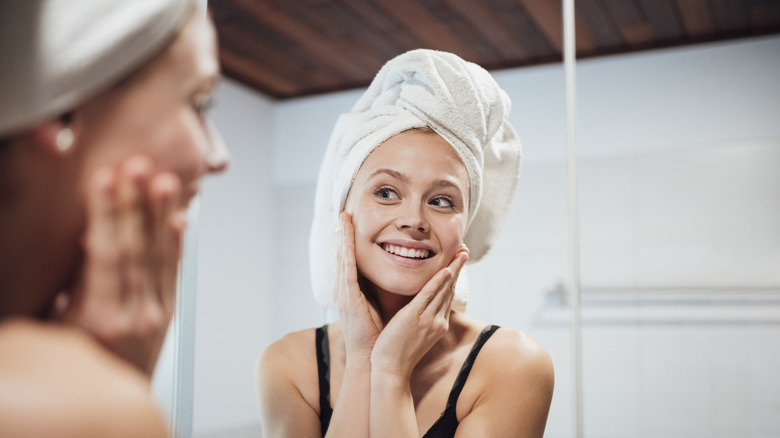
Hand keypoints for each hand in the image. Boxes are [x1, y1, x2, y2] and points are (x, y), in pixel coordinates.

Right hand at [55, 155, 185, 375]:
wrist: (112, 397)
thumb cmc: (77, 362)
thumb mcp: (59, 326)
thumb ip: (75, 285)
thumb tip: (89, 241)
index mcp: (100, 318)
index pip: (106, 254)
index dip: (107, 214)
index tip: (105, 180)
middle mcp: (135, 314)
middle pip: (136, 248)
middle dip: (137, 203)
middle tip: (137, 166)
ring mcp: (157, 314)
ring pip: (160, 255)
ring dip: (161, 214)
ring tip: (165, 181)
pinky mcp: (170, 312)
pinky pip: (174, 271)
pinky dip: (177, 243)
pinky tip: (181, 219)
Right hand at [335, 212, 382, 363]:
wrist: (370, 357)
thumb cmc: (376, 334)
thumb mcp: (375, 306)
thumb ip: (376, 290)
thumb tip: (387, 275)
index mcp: (350, 292)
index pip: (349, 260)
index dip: (348, 241)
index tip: (350, 223)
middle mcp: (343, 290)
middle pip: (342, 255)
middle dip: (343, 234)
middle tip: (344, 214)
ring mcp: (343, 294)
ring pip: (342, 258)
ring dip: (343, 238)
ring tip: (344, 219)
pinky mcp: (348, 299)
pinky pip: (347, 271)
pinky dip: (347, 253)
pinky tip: (347, 240)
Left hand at [370, 245, 468, 379]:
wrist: (391, 371)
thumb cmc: (397, 354)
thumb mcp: (415, 335)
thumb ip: (420, 319)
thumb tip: (418, 308)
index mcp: (438, 324)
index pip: (447, 296)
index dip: (454, 277)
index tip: (458, 262)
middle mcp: (437, 320)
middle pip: (450, 289)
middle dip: (458, 268)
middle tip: (465, 250)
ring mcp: (427, 319)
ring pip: (443, 289)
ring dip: (453, 269)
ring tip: (461, 253)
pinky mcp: (414, 317)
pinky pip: (428, 295)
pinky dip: (438, 282)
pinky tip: (445, 270)